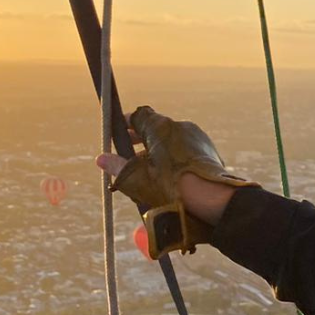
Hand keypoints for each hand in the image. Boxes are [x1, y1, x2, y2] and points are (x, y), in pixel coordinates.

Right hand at [95, 106, 258, 253]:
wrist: (213, 198)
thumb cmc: (171, 186)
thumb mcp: (137, 178)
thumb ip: (118, 166)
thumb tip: (101, 158)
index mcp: (161, 126)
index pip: (139, 116)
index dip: (125, 123)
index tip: (117, 133)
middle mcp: (182, 126)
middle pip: (156, 128)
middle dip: (140, 138)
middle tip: (127, 152)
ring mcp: (198, 138)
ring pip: (172, 140)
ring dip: (158, 150)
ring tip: (147, 169)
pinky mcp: (209, 152)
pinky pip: (186, 150)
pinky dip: (175, 158)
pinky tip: (169, 175)